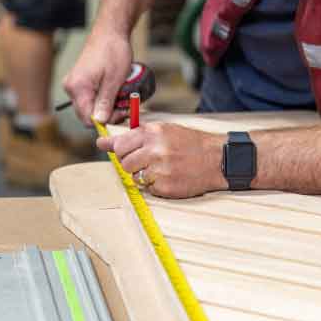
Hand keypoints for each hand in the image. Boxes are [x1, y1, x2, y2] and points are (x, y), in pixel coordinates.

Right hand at [63, 29, 131, 125]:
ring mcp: (73, 84)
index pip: (87, 118)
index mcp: (77, 88)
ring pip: (89, 106)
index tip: (122, 111)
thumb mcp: (114, 80)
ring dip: (106, 105)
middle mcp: (71, 88)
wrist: (110, 32)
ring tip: (120, 95)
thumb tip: (99, 121)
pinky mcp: (79, 81)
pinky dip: (102, 98)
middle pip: (87, 114)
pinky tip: (113, 91)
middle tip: (124, 104)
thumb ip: (105, 102)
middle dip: (107, 113)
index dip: (106, 120)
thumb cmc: (113, 51)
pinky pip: (89, 97)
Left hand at [96, 122, 226, 198]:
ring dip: (143, 175)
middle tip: (146, 161)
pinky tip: (169, 177)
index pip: (120, 145)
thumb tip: (102, 143)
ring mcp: (160, 170)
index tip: (116, 152)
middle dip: (132, 164)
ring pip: (134, 177)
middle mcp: (155, 150)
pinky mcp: (166, 187)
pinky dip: (156, 185)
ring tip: (160, 169)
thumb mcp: (164, 130)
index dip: (120, 151)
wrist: (218, 158)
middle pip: (125, 163)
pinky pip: (148, 189)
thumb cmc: (189, 143)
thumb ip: (134, 136)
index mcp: (153, 133)